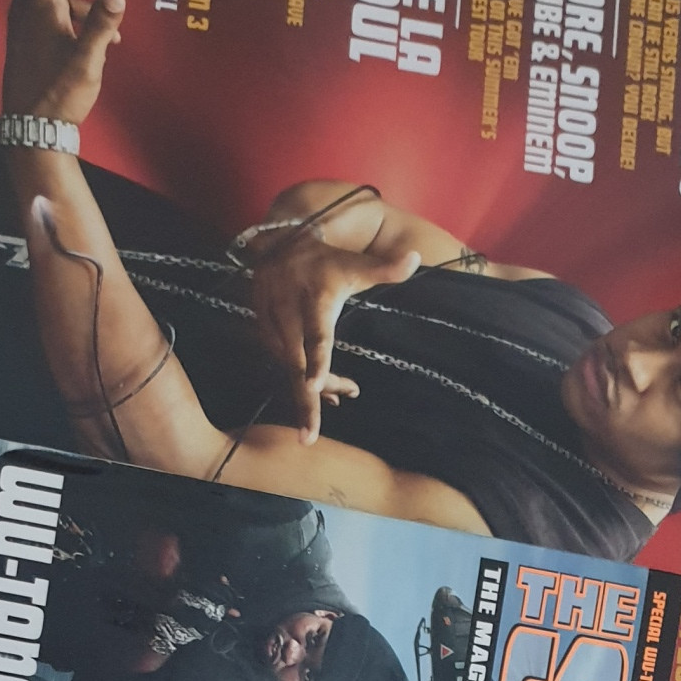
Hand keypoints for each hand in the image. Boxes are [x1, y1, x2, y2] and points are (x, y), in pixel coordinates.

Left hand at [2, 0, 123, 126]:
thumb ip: (101, 26)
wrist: (30, 132)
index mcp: (40, 3)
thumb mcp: (87, 62)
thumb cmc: (58, 97)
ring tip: (109, 21)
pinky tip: (99, 42)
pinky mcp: (28, 40)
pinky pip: (53, 14)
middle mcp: (27, 7)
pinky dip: (75, 18)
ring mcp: (25, 24)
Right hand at [248, 227, 420, 441]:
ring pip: (291, 369)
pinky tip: (320, 390)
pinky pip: (282, 364)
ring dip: (311, 391)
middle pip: (297, 368)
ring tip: (341, 397)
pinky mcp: (264, 333)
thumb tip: (416, 259)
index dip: (316, 362)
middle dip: (305, 402)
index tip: (313, 386)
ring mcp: (273, 326)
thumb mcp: (354, 264)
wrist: (278, 244)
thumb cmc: (325, 260)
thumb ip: (384, 267)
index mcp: (315, 302)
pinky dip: (300, 378)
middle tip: (311, 436)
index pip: (317, 337)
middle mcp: (290, 317)